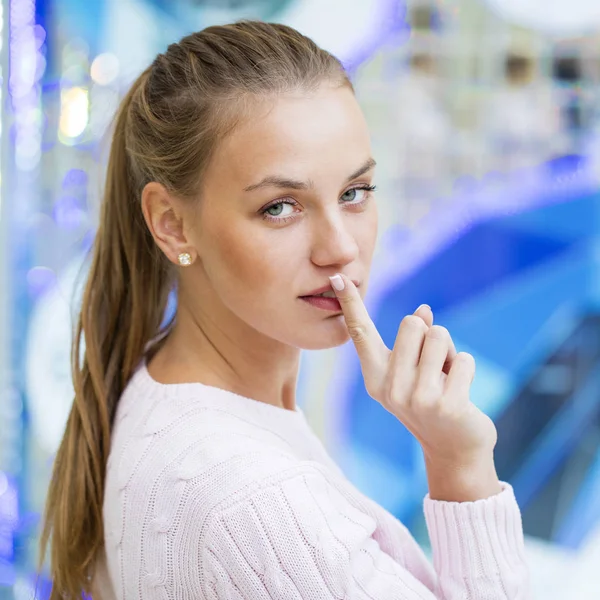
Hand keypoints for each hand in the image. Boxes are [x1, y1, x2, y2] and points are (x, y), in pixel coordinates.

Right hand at [330, 274, 500, 499]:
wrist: (453, 448)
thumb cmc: (432, 401)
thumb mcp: (415, 371)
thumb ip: (416, 340)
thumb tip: (423, 310)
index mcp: (375, 376)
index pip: (361, 332)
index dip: (351, 303)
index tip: (339, 275)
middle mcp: (389, 387)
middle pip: (412, 324)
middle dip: (431, 335)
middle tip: (434, 367)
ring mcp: (416, 398)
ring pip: (439, 336)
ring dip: (450, 352)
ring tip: (447, 379)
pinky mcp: (446, 406)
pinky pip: (464, 359)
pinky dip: (467, 368)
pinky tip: (462, 392)